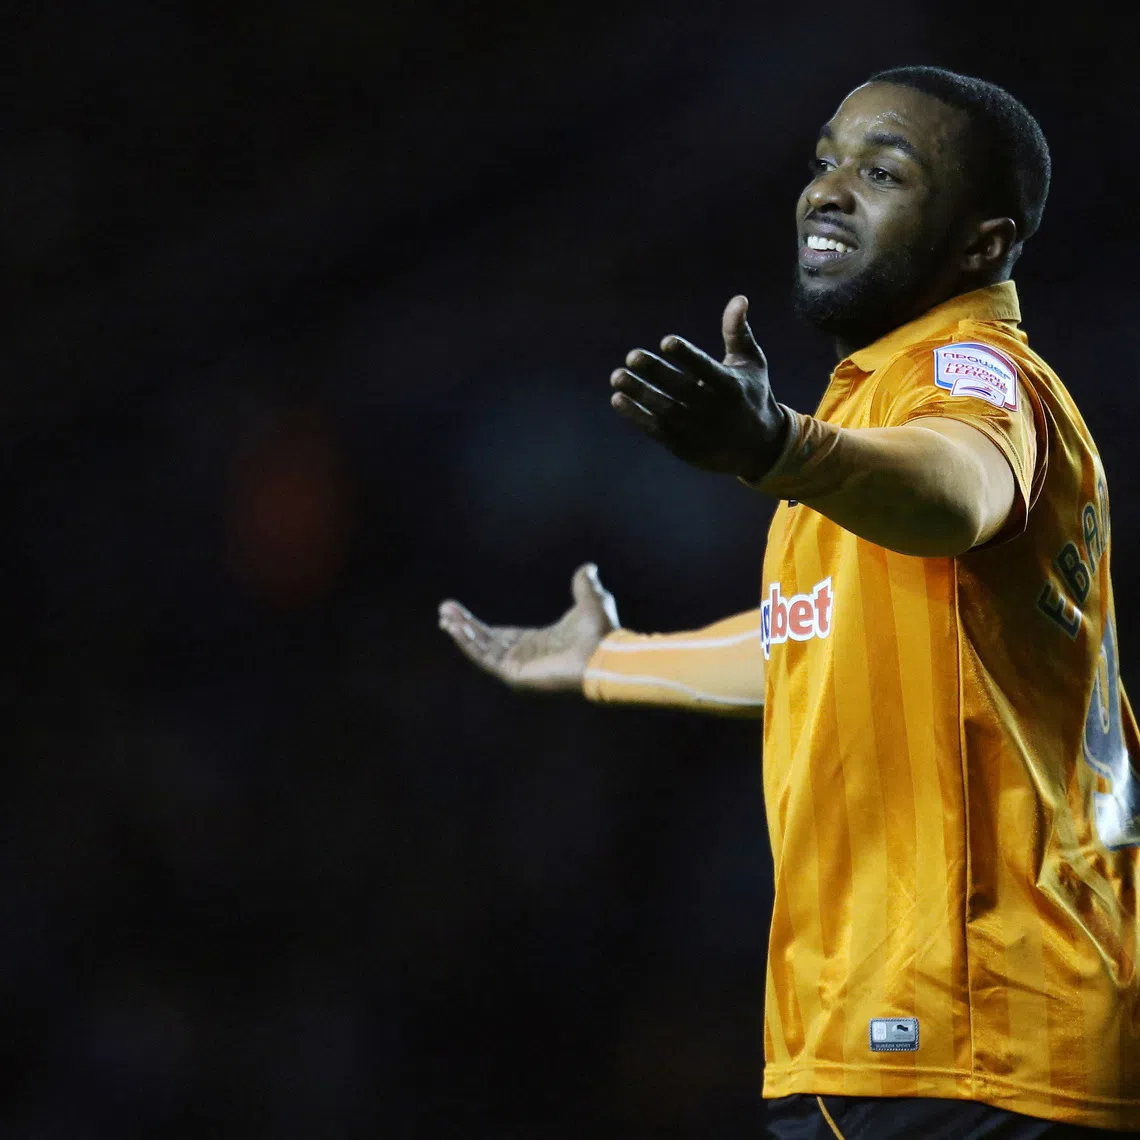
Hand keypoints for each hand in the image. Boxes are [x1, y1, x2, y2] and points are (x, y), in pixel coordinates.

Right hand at [438, 563, 618, 692]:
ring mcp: (519, 666)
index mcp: (537, 642)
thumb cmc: (601, 632)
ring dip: (463, 632)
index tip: (458, 611)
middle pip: (486, 640)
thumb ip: (584, 585)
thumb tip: (587, 568)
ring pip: (482, 649)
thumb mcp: (591, 600)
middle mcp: (525, 656)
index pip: (500, 635)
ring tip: (445, 617)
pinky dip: (470, 643)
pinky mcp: (516, 674)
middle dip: (464, 625)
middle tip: (444, 609)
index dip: (478, 624)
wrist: (604, 654)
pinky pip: (486, 658)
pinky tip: (456, 628)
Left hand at [610, 294, 790, 480]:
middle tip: (631, 356)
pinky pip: (657, 430)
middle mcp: (715, 410)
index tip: (666, 341)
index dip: (686, 356)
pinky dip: (636, 416)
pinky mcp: (685, 447)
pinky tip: (618, 399)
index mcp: (731, 386)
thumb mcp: (750, 363)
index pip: (706, 369)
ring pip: (665, 410)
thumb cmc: (751, 394)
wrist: (758, 448)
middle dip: (656, 373)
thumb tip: (739, 298)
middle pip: (681, 389)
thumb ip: (738, 332)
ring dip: (639, 394)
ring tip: (617, 376)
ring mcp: (698, 431)